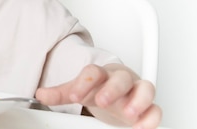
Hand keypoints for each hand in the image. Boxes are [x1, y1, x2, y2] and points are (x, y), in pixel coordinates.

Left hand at [35, 63, 161, 128]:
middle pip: (120, 78)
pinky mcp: (148, 106)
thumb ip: (61, 93)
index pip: (93, 72)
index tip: (73, 95)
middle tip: (101, 101)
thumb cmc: (99, 89)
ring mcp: (136, 92)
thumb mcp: (79, 90)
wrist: (116, 92)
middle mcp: (121, 80)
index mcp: (102, 74)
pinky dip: (151, 117)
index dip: (83, 82)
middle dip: (112, 89)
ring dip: (138, 100)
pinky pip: (156, 109)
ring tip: (129, 113)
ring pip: (145, 88)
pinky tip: (141, 126)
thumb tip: (40, 94)